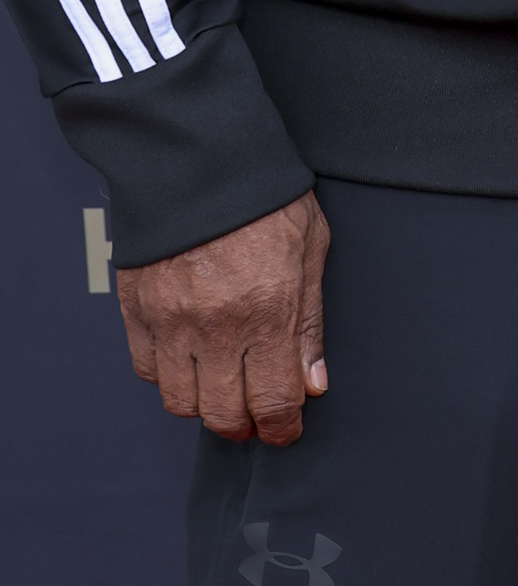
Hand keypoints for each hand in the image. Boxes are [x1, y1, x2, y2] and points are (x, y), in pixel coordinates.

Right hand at [116, 191, 329, 446]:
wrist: (201, 156)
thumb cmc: (265, 196)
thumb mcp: (311, 249)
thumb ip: (310, 322)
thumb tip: (313, 381)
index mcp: (268, 311)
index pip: (273, 402)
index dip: (281, 428)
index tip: (285, 430)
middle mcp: (215, 325)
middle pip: (222, 414)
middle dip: (244, 425)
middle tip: (254, 414)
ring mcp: (169, 320)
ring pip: (180, 401)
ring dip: (204, 405)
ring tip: (222, 388)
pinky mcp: (136, 309)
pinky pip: (146, 369)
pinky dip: (167, 376)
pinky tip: (188, 359)